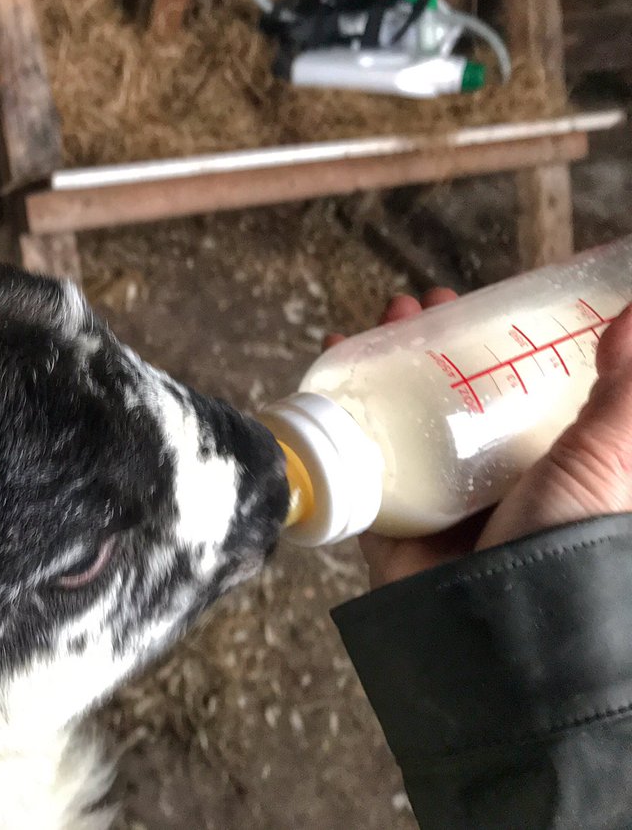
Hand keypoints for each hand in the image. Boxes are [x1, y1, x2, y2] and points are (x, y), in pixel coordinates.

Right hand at [327, 289, 631, 588]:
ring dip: (386, 368)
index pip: (518, 391)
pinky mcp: (388, 522)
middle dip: (434, 347)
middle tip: (424, 306)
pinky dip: (335, 417)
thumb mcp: (608, 459)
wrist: (502, 625)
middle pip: (454, 399)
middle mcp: (491, 483)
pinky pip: (355, 463)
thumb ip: (624, 396)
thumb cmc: (569, 541)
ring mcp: (436, 503)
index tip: (482, 304)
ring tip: (381, 320)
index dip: (499, 344)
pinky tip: (328, 372)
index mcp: (547, 467)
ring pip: (403, 423)